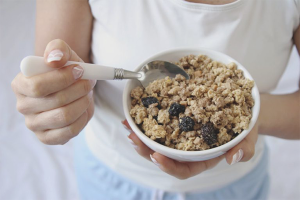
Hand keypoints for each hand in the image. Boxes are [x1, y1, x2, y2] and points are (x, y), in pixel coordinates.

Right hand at [12, 39, 95, 144]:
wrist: (73, 87)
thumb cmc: (66, 70)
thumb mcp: (64, 54)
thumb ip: (58, 49)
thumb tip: (54, 59)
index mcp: (21, 84)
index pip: (37, 86)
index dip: (63, 78)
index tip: (80, 70)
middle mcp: (23, 106)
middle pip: (55, 102)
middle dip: (79, 89)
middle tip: (89, 82)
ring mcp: (34, 124)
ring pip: (64, 117)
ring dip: (83, 102)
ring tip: (87, 94)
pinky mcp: (47, 137)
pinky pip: (69, 132)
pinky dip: (82, 118)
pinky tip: (82, 109)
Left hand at [122, 120, 257, 179]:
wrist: (242, 110)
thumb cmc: (245, 128)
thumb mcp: (249, 137)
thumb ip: (245, 150)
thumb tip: (233, 158)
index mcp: (203, 159)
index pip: (183, 170)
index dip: (168, 166)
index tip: (155, 157)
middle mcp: (189, 150)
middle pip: (164, 156)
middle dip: (145, 149)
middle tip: (132, 138)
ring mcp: (182, 136)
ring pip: (158, 141)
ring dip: (141, 134)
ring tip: (128, 124)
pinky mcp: (178, 121)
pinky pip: (160, 124)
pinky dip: (147, 120)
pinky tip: (136, 113)